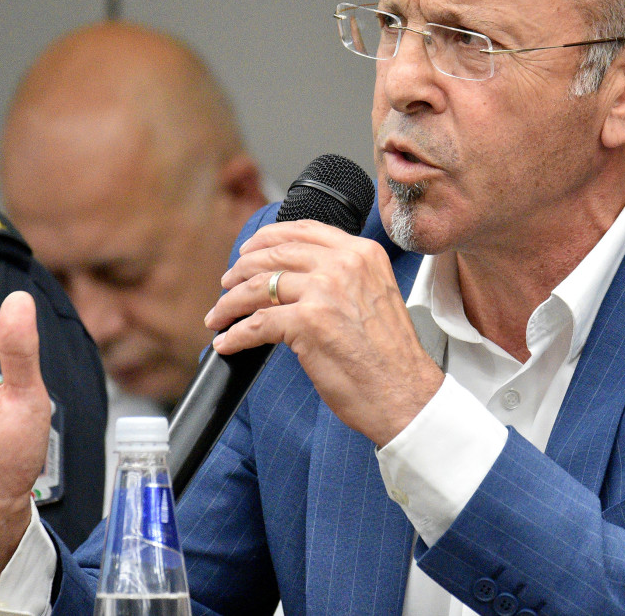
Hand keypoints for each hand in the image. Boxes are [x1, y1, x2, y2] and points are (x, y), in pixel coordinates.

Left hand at [204, 220, 443, 446]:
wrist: (405, 394)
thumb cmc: (390, 357)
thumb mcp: (374, 295)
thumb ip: (342, 277)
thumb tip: (293, 278)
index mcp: (362, 253)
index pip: (303, 230)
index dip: (267, 238)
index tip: (249, 250)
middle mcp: (344, 264)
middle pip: (275, 255)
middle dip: (241, 269)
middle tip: (226, 283)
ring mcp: (325, 291)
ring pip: (259, 286)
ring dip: (230, 302)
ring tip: (219, 314)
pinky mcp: (308, 323)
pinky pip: (257, 324)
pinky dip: (235, 335)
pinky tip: (228, 342)